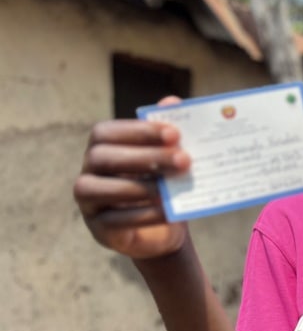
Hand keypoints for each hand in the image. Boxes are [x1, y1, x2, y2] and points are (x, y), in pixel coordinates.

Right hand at [72, 97, 190, 258]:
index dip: (139, 131)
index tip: (174, 134)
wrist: (165, 227)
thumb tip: (172, 101)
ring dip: (139, 187)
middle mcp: (88, 170)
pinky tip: (165, 211)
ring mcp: (88, 201)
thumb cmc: (165, 182)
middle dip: (146, 158)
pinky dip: (141, 215)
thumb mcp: (170, 158)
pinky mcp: (99, 228)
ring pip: (99, 188)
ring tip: (171, 189)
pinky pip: (113, 220)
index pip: (107, 132)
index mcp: (102, 147)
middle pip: (104, 158)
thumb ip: (168, 132)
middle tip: (184, 160)